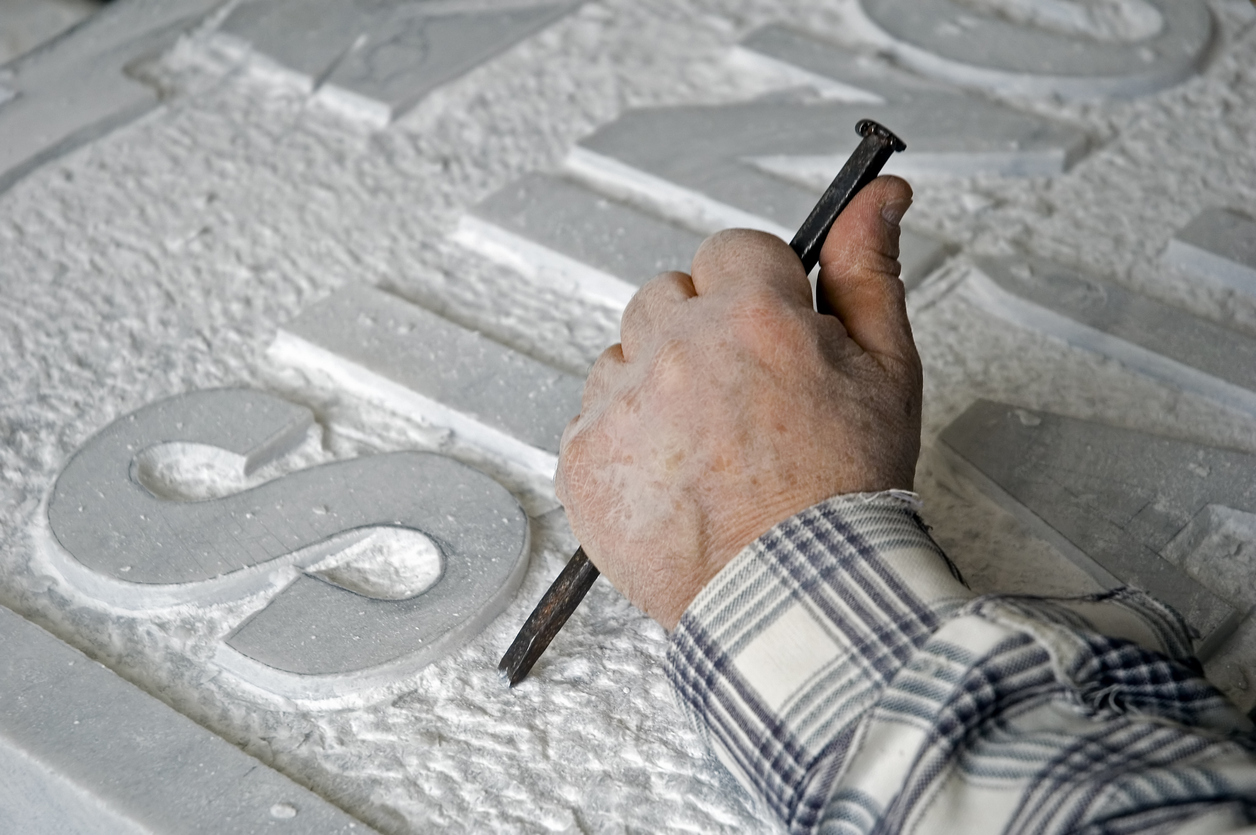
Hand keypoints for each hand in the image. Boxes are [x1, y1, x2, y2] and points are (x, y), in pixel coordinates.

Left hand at [555, 176, 920, 628]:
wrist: (794, 598)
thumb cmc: (845, 496)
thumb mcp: (887, 371)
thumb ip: (870, 271)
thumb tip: (879, 198)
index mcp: (750, 316)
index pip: (732, 250)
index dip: (758, 293)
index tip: (770, 332)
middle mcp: (674, 349)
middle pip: (669, 296)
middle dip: (702, 332)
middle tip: (742, 399)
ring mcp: (620, 405)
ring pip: (626, 355)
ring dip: (658, 384)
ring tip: (708, 448)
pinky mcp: (581, 458)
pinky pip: (593, 417)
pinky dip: (625, 440)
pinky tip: (673, 478)